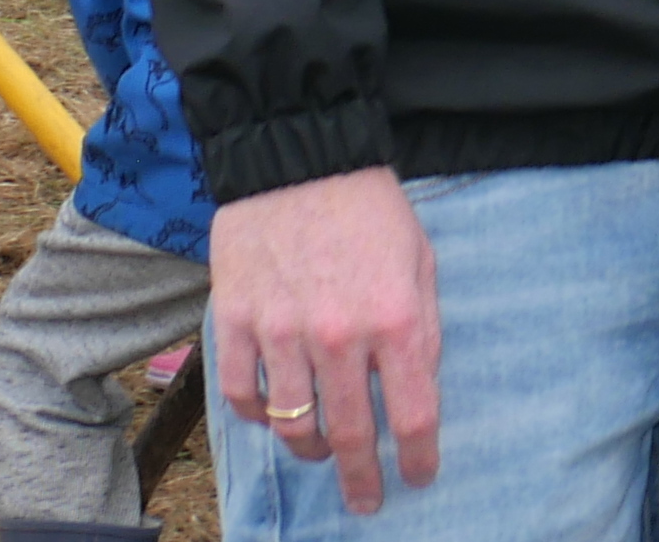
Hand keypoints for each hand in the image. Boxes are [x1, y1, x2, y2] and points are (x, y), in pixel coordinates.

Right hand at [212, 167, 441, 508]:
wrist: (298, 160)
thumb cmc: (368, 210)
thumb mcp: (420, 263)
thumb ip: (422, 328)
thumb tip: (418, 388)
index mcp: (395, 320)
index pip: (414, 414)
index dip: (419, 458)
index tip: (420, 477)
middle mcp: (339, 336)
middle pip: (352, 435)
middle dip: (362, 478)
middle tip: (367, 498)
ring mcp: (282, 333)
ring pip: (293, 425)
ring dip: (311, 450)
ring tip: (323, 452)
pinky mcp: (237, 323)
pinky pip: (244, 396)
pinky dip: (260, 416)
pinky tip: (275, 413)